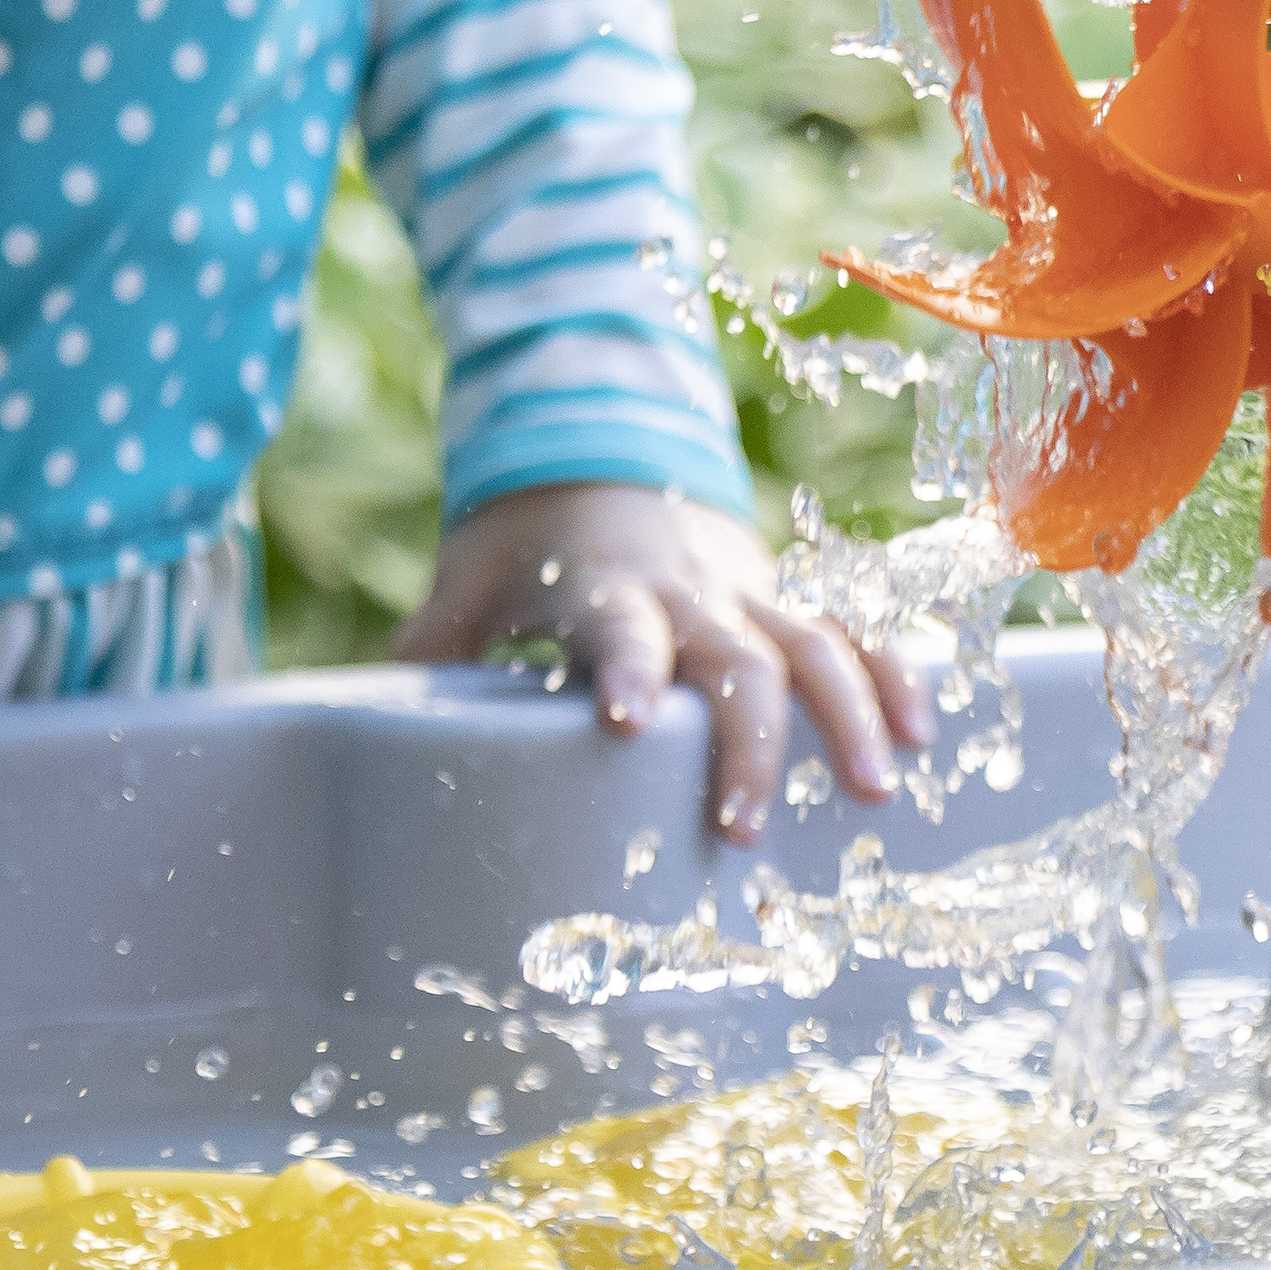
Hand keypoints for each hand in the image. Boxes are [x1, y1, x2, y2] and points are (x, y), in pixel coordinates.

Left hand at [393, 482, 934, 842]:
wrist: (602, 443)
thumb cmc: (527, 541)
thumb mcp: (467, 583)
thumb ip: (427, 653)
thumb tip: (344, 723)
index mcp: (605, 587)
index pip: (620, 627)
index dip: (628, 668)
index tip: (625, 724)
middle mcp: (689, 589)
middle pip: (739, 657)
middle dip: (754, 739)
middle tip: (745, 825)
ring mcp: (748, 589)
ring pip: (818, 641)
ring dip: (854, 711)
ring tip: (880, 788)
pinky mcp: (785, 595)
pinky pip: (854, 629)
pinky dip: (894, 671)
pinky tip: (927, 730)